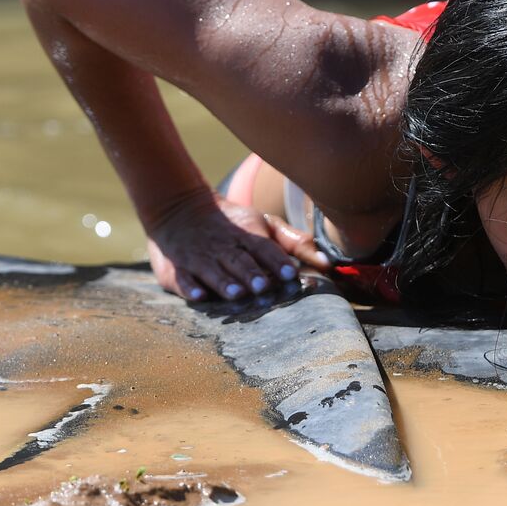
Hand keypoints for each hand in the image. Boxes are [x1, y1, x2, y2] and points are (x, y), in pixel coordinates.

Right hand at [145, 190, 331, 300]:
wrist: (180, 209)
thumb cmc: (234, 223)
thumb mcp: (266, 225)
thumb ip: (296, 243)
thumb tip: (328, 263)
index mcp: (247, 234)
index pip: (264, 247)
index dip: (277, 260)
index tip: (290, 274)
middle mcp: (224, 247)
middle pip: (239, 260)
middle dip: (251, 273)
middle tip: (264, 286)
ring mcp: (200, 257)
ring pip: (213, 270)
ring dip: (225, 282)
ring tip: (238, 293)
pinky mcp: (178, 269)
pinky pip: (183, 278)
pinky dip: (190, 287)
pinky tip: (199, 296)